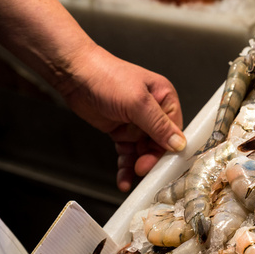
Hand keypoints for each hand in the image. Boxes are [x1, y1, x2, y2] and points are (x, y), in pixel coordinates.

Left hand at [58, 46, 186, 191]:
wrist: (75, 75)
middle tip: (141, 170)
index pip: (174, 130)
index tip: (162, 165)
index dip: (168, 149)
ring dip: (137, 165)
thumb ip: (159, 125)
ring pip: (142, 151)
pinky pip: (127, 152)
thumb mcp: (138, 103)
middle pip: (159, 144)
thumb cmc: (107, 78)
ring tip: (130, 178)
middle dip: (150, 158)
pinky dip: (125, 165)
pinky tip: (123, 178)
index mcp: (165, 98)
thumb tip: (179, 144)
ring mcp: (136, 122)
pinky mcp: (121, 130)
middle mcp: (153, 111)